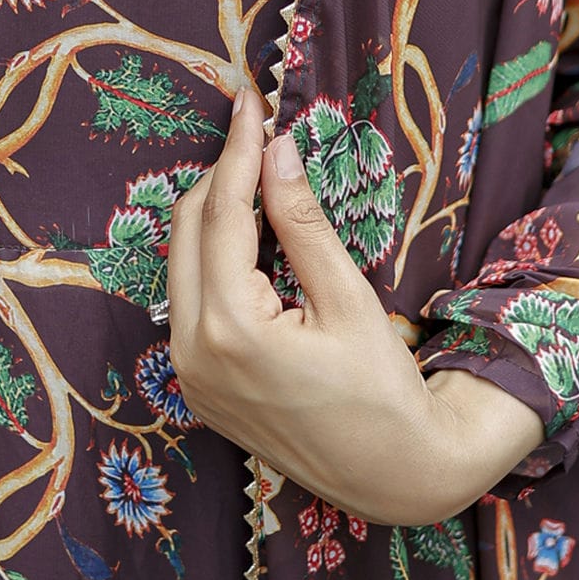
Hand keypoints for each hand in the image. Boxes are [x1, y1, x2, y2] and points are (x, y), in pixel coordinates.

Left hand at [166, 85, 545, 524]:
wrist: (394, 479)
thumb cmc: (384, 390)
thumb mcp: (347, 298)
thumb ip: (302, 222)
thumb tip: (277, 151)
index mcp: (230, 330)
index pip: (221, 215)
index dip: (237, 151)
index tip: (250, 101)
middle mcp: (192, 352)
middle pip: (189, 232)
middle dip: (222, 175)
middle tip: (255, 128)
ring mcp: (189, 374)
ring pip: (184, 264)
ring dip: (216, 214)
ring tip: (257, 172)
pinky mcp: (198, 385)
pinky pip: (194, 299)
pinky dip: (216, 258)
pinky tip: (252, 233)